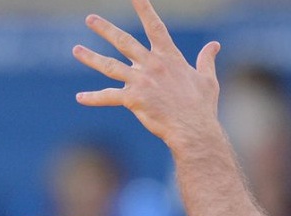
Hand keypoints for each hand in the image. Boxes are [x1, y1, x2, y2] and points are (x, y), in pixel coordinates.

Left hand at [73, 0, 221, 149]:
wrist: (193, 129)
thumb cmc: (202, 107)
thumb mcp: (208, 79)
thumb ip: (207, 59)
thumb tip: (214, 45)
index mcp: (169, 57)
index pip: (155, 26)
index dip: (144, 8)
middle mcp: (152, 64)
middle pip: (124, 41)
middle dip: (105, 29)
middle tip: (90, 18)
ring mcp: (141, 81)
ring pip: (110, 65)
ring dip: (91, 57)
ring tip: (76, 49)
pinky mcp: (133, 99)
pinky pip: (109, 97)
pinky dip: (94, 98)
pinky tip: (80, 98)